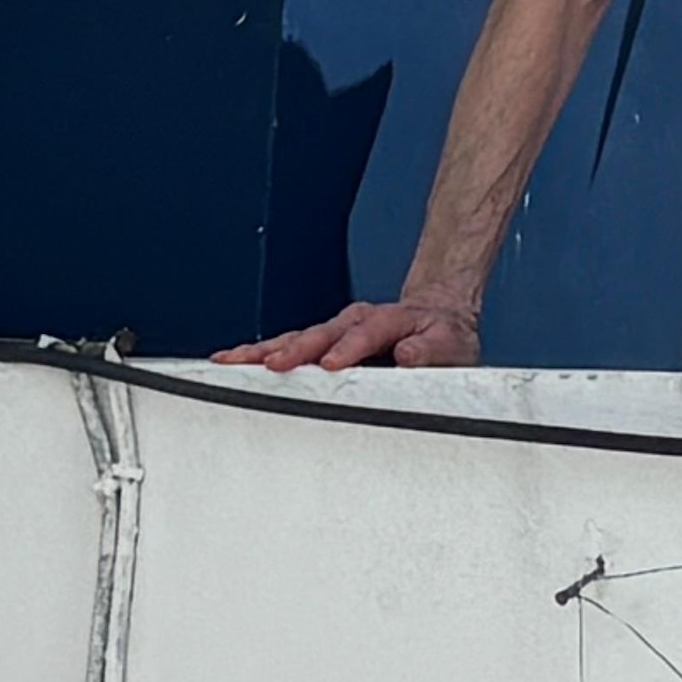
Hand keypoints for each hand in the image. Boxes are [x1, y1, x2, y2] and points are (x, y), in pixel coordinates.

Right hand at [215, 295, 481, 370]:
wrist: (435, 317)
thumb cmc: (441, 337)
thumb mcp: (450, 344)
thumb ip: (431, 350)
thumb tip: (408, 355)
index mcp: (388, 320)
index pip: (364, 333)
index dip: (347, 349)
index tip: (331, 364)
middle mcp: (355, 321)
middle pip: (319, 333)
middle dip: (293, 350)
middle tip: (270, 364)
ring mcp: (334, 330)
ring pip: (295, 338)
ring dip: (263, 349)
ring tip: (230, 360)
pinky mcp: (321, 342)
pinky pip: (288, 346)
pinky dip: (260, 353)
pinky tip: (233, 361)